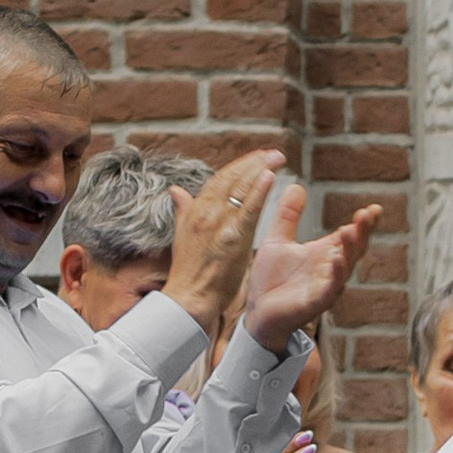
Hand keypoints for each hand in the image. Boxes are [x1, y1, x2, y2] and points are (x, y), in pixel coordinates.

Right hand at [163, 151, 281, 330]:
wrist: (188, 299)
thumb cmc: (189, 271)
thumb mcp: (182, 235)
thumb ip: (183, 210)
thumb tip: (175, 190)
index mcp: (195, 210)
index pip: (220, 179)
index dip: (240, 165)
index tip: (258, 157)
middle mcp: (205, 212)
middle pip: (231, 178)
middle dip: (254, 162)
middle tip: (274, 153)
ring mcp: (218, 224)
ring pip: (240, 188)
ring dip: (260, 169)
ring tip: (277, 158)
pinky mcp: (232, 238)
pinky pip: (248, 210)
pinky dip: (259, 191)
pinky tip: (271, 177)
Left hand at [242, 182, 381, 354]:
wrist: (257, 311)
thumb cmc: (271, 279)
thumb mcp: (277, 240)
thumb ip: (288, 215)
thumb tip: (295, 185)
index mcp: (325, 253)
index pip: (350, 236)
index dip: (364, 223)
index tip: (375, 208)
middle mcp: (331, 269)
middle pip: (354, 249)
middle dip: (362, 232)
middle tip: (368, 214)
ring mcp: (326, 286)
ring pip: (345, 267)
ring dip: (349, 249)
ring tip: (350, 230)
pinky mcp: (314, 302)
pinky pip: (330, 288)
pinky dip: (335, 274)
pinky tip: (337, 259)